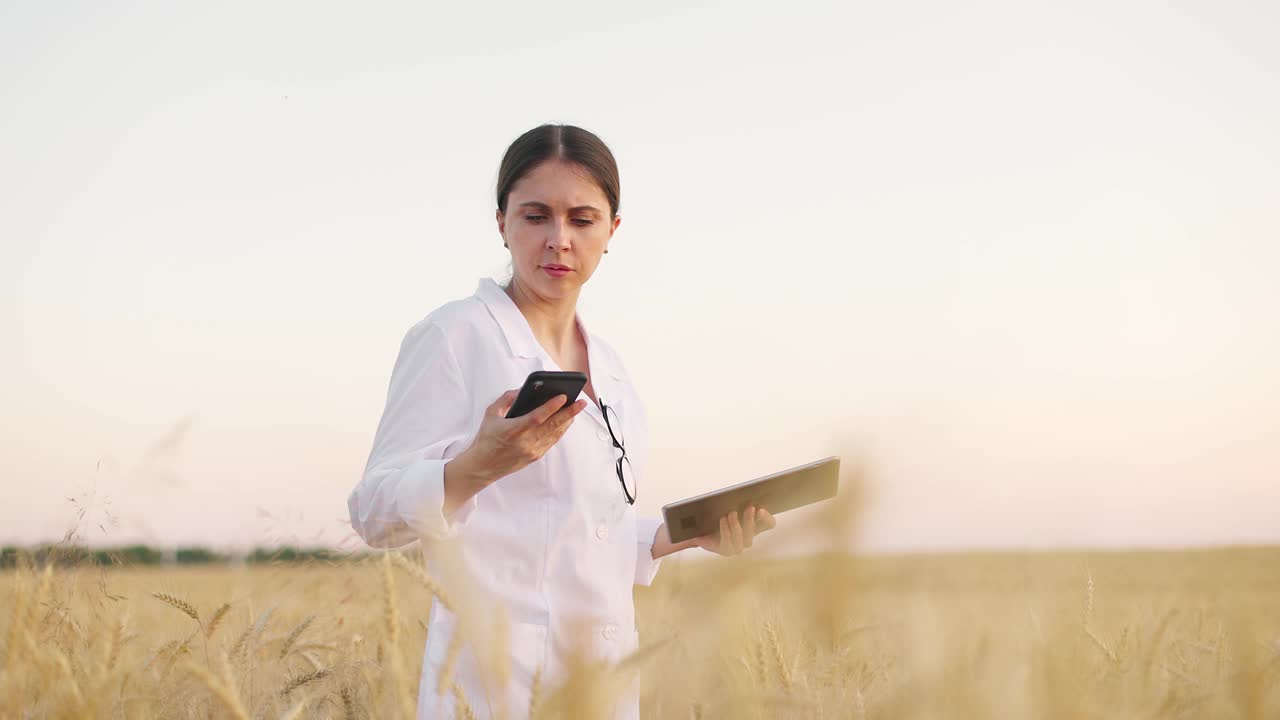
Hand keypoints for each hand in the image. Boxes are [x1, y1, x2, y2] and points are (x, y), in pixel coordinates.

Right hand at [445, 389, 586, 508]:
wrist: (482, 466)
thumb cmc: (486, 438)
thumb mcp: (491, 413)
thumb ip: (507, 399)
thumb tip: (523, 390)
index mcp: (512, 430)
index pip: (537, 417)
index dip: (552, 406)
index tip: (563, 396)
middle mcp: (524, 442)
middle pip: (552, 425)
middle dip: (569, 412)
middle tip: (581, 402)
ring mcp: (531, 451)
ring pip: (555, 434)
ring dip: (567, 420)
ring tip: (576, 409)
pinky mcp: (535, 456)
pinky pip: (552, 441)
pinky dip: (560, 430)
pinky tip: (566, 421)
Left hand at [692, 505, 776, 555]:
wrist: (702, 531)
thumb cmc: (718, 519)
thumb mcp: (729, 508)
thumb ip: (738, 503)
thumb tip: (744, 493)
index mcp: (753, 527)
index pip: (769, 524)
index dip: (767, 518)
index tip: (761, 509)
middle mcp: (748, 538)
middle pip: (754, 531)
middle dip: (750, 519)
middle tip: (748, 507)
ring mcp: (738, 546)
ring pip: (742, 537)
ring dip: (737, 525)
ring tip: (731, 513)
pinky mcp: (726, 550)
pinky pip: (728, 541)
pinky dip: (725, 530)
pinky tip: (723, 520)